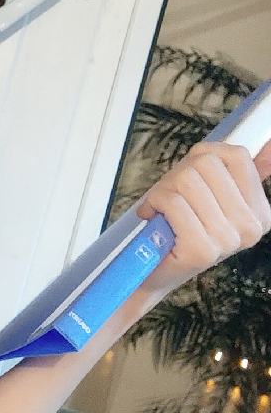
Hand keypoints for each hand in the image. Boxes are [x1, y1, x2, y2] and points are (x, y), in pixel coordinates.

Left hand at [133, 137, 270, 300]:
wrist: (153, 268)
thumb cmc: (178, 225)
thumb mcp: (208, 189)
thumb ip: (237, 168)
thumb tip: (269, 144)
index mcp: (261, 211)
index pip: (236, 155)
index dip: (202, 158)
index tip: (193, 180)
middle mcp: (252, 227)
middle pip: (207, 165)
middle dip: (178, 175)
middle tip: (172, 199)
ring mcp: (229, 241)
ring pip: (188, 180)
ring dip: (164, 190)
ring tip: (163, 209)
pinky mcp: (202, 250)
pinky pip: (173, 202)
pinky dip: (155, 203)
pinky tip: (155, 218)